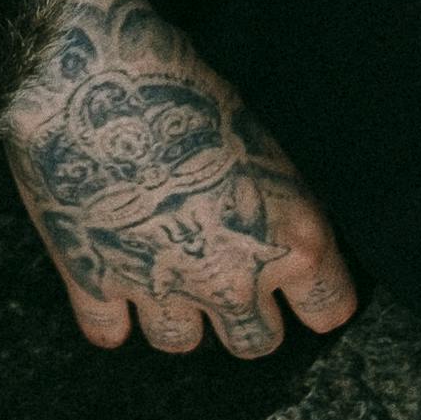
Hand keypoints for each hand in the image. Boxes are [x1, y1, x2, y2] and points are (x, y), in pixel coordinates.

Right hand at [3, 0, 359, 359]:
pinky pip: (109, 333)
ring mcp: (163, 290)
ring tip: (162, 264)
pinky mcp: (94, 285)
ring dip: (175, 311)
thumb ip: (274, 205)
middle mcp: (233, 280)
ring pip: (181, 342)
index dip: (312, 294)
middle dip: (242, 310)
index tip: (297, 278)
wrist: (90, 77)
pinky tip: (110, 268)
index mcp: (292, 240)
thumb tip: (272, 227)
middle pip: (255, 342)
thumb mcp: (259, 143)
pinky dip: (110, 310)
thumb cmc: (182, 86)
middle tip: (221, 268)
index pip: (330, 310)